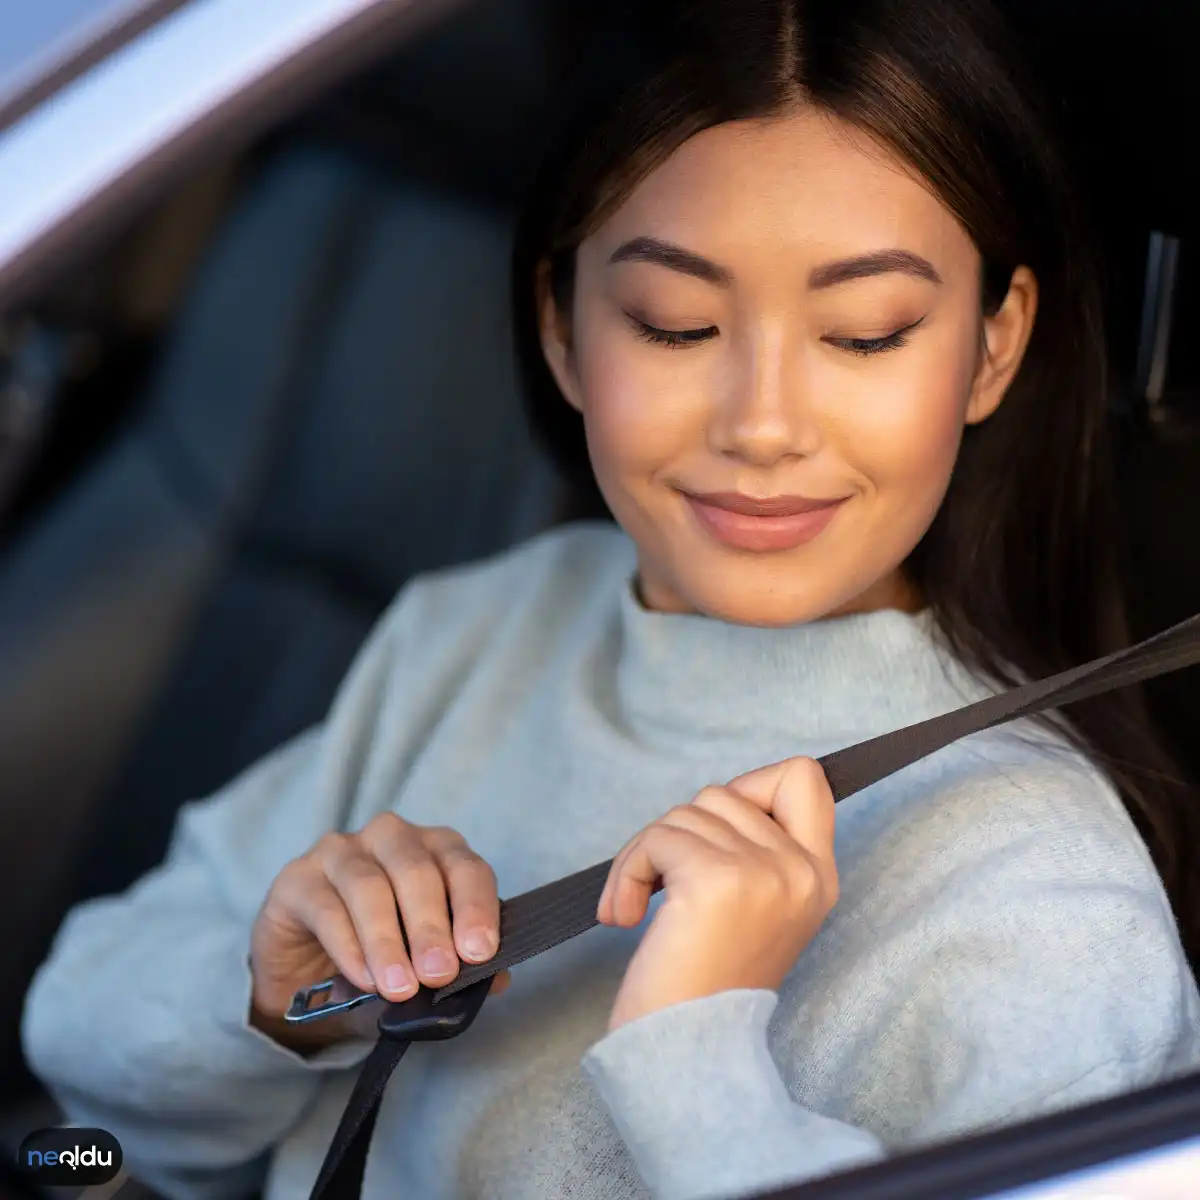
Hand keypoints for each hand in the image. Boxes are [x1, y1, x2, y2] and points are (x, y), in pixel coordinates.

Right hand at [250, 814, 509, 1045]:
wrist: (305, 974)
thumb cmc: (380, 955)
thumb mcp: (423, 964)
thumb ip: (457, 968)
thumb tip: (495, 980)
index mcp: (436, 849)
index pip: (465, 868)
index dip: (475, 908)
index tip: (480, 952)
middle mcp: (392, 838)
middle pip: (417, 871)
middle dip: (431, 927)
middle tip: (440, 974)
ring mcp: (341, 851)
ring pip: (369, 886)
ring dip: (388, 941)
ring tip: (400, 988)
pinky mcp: (298, 877)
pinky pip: (326, 907)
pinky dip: (348, 947)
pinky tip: (363, 979)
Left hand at [598, 756, 837, 1032]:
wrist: (687, 1053)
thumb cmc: (703, 983)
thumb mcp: (757, 911)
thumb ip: (756, 851)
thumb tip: (718, 801)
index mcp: (818, 877)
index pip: (803, 777)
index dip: (750, 788)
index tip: (715, 839)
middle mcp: (801, 871)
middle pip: (723, 793)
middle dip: (676, 833)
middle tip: (659, 886)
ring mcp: (764, 873)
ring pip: (683, 814)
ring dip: (644, 857)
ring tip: (637, 908)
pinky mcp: (718, 880)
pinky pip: (657, 839)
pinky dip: (627, 873)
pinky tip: (624, 917)